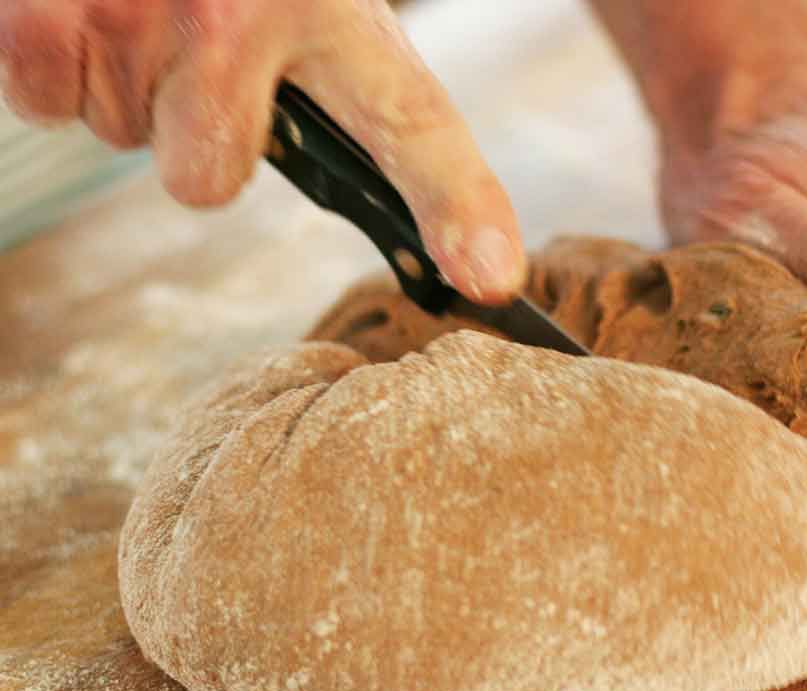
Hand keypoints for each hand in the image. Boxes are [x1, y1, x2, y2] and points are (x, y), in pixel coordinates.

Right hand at [0, 0, 524, 302]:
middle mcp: (245, 9)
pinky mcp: (49, 7)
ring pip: (121, 136)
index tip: (490, 279)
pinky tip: (91, 9)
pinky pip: (47, 99)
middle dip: (192, 135)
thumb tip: (448, 252)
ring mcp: (146, 9)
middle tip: (197, 53)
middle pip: (203, 181)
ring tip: (147, 13)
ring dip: (130, 87)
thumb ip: (354, 102)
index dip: (457, 207)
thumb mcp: (315, 5)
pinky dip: (56, 63)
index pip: (411, 121)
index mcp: (340, 15)